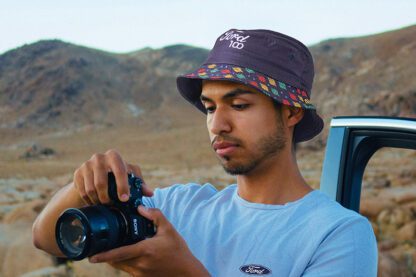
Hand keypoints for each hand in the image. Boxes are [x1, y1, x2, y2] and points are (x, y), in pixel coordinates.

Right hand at [73, 149, 152, 204]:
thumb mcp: (129, 176)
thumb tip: (150, 193)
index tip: (124, 199)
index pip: (120, 171)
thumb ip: (140, 184)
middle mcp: (99, 158)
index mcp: (114, 156)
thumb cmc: (117, 174)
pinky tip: (94, 202)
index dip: (122, 186)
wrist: (94, 173)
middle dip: (107, 198)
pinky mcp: (77, 173)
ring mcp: (86, 165)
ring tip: (104, 204)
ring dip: (98, 201)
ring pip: (91, 189)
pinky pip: (83, 192)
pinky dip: (89, 200)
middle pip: (102, 183)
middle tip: (112, 206)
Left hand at [89, 206, 209, 276]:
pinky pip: (128, 269)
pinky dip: (124, 263)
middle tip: (97, 248)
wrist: (186, 272)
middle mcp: (140, 264)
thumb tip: (140, 208)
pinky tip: (129, 255)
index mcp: (144, 250)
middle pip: (115, 261)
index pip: (119, 254)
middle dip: (106, 255)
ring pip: (120, 266)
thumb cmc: (178, 251)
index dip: (103, 256)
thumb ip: (155, 216)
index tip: (91, 257)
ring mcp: (140, 273)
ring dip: (114, 259)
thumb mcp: (169, 230)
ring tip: (111, 249)